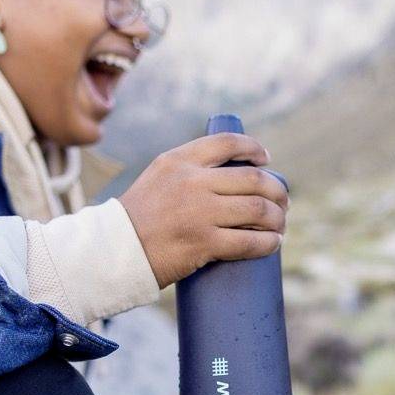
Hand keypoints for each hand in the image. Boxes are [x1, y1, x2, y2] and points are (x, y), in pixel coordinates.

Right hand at [119, 133, 288, 287]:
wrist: (112, 252)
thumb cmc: (137, 219)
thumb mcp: (158, 178)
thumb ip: (188, 171)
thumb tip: (230, 176)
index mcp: (179, 160)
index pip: (228, 143)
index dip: (254, 149)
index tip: (266, 160)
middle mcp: (191, 181)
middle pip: (253, 179)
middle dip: (277, 191)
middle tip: (283, 202)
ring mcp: (199, 212)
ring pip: (258, 209)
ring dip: (277, 218)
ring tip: (279, 225)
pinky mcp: (203, 242)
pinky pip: (249, 241)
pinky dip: (268, 242)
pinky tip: (273, 243)